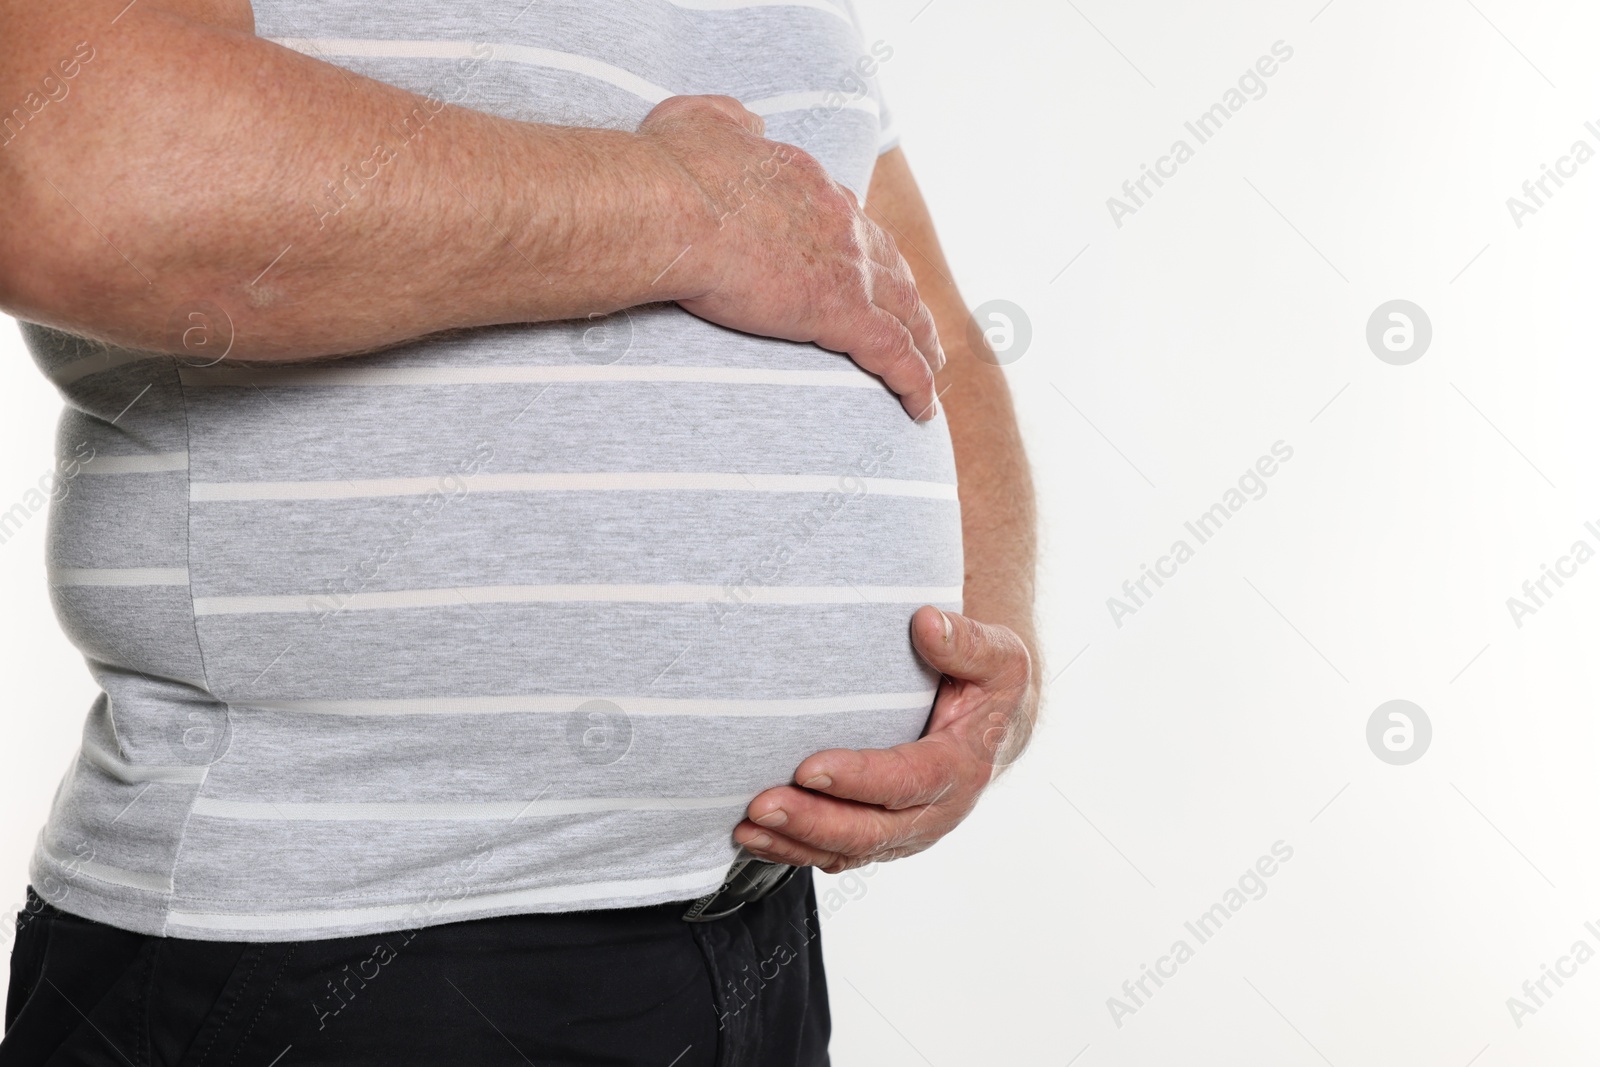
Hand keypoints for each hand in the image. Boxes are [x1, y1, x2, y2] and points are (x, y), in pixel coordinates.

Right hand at [637, 95, 942, 420]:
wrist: (670, 209)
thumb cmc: (671, 169)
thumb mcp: (701, 121)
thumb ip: (730, 122)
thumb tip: (749, 125)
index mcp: (807, 181)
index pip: (846, 219)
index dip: (860, 246)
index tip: (863, 264)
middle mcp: (839, 221)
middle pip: (888, 263)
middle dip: (904, 293)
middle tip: (916, 319)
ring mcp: (846, 268)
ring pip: (903, 310)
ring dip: (922, 339)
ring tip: (932, 364)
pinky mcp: (842, 313)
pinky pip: (894, 354)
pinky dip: (914, 382)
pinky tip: (923, 407)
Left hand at [732, 605, 1036, 872]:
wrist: (986, 726)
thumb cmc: (984, 686)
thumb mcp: (996, 659)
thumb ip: (966, 642)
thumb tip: (925, 621)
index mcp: (959, 770)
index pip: (906, 780)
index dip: (858, 778)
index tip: (808, 768)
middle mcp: (933, 813)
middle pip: (869, 831)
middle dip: (812, 821)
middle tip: (761, 805)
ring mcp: (903, 832)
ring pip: (846, 852)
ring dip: (793, 842)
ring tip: (746, 826)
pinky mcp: (877, 838)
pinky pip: (833, 855)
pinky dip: (791, 850)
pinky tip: (752, 836)